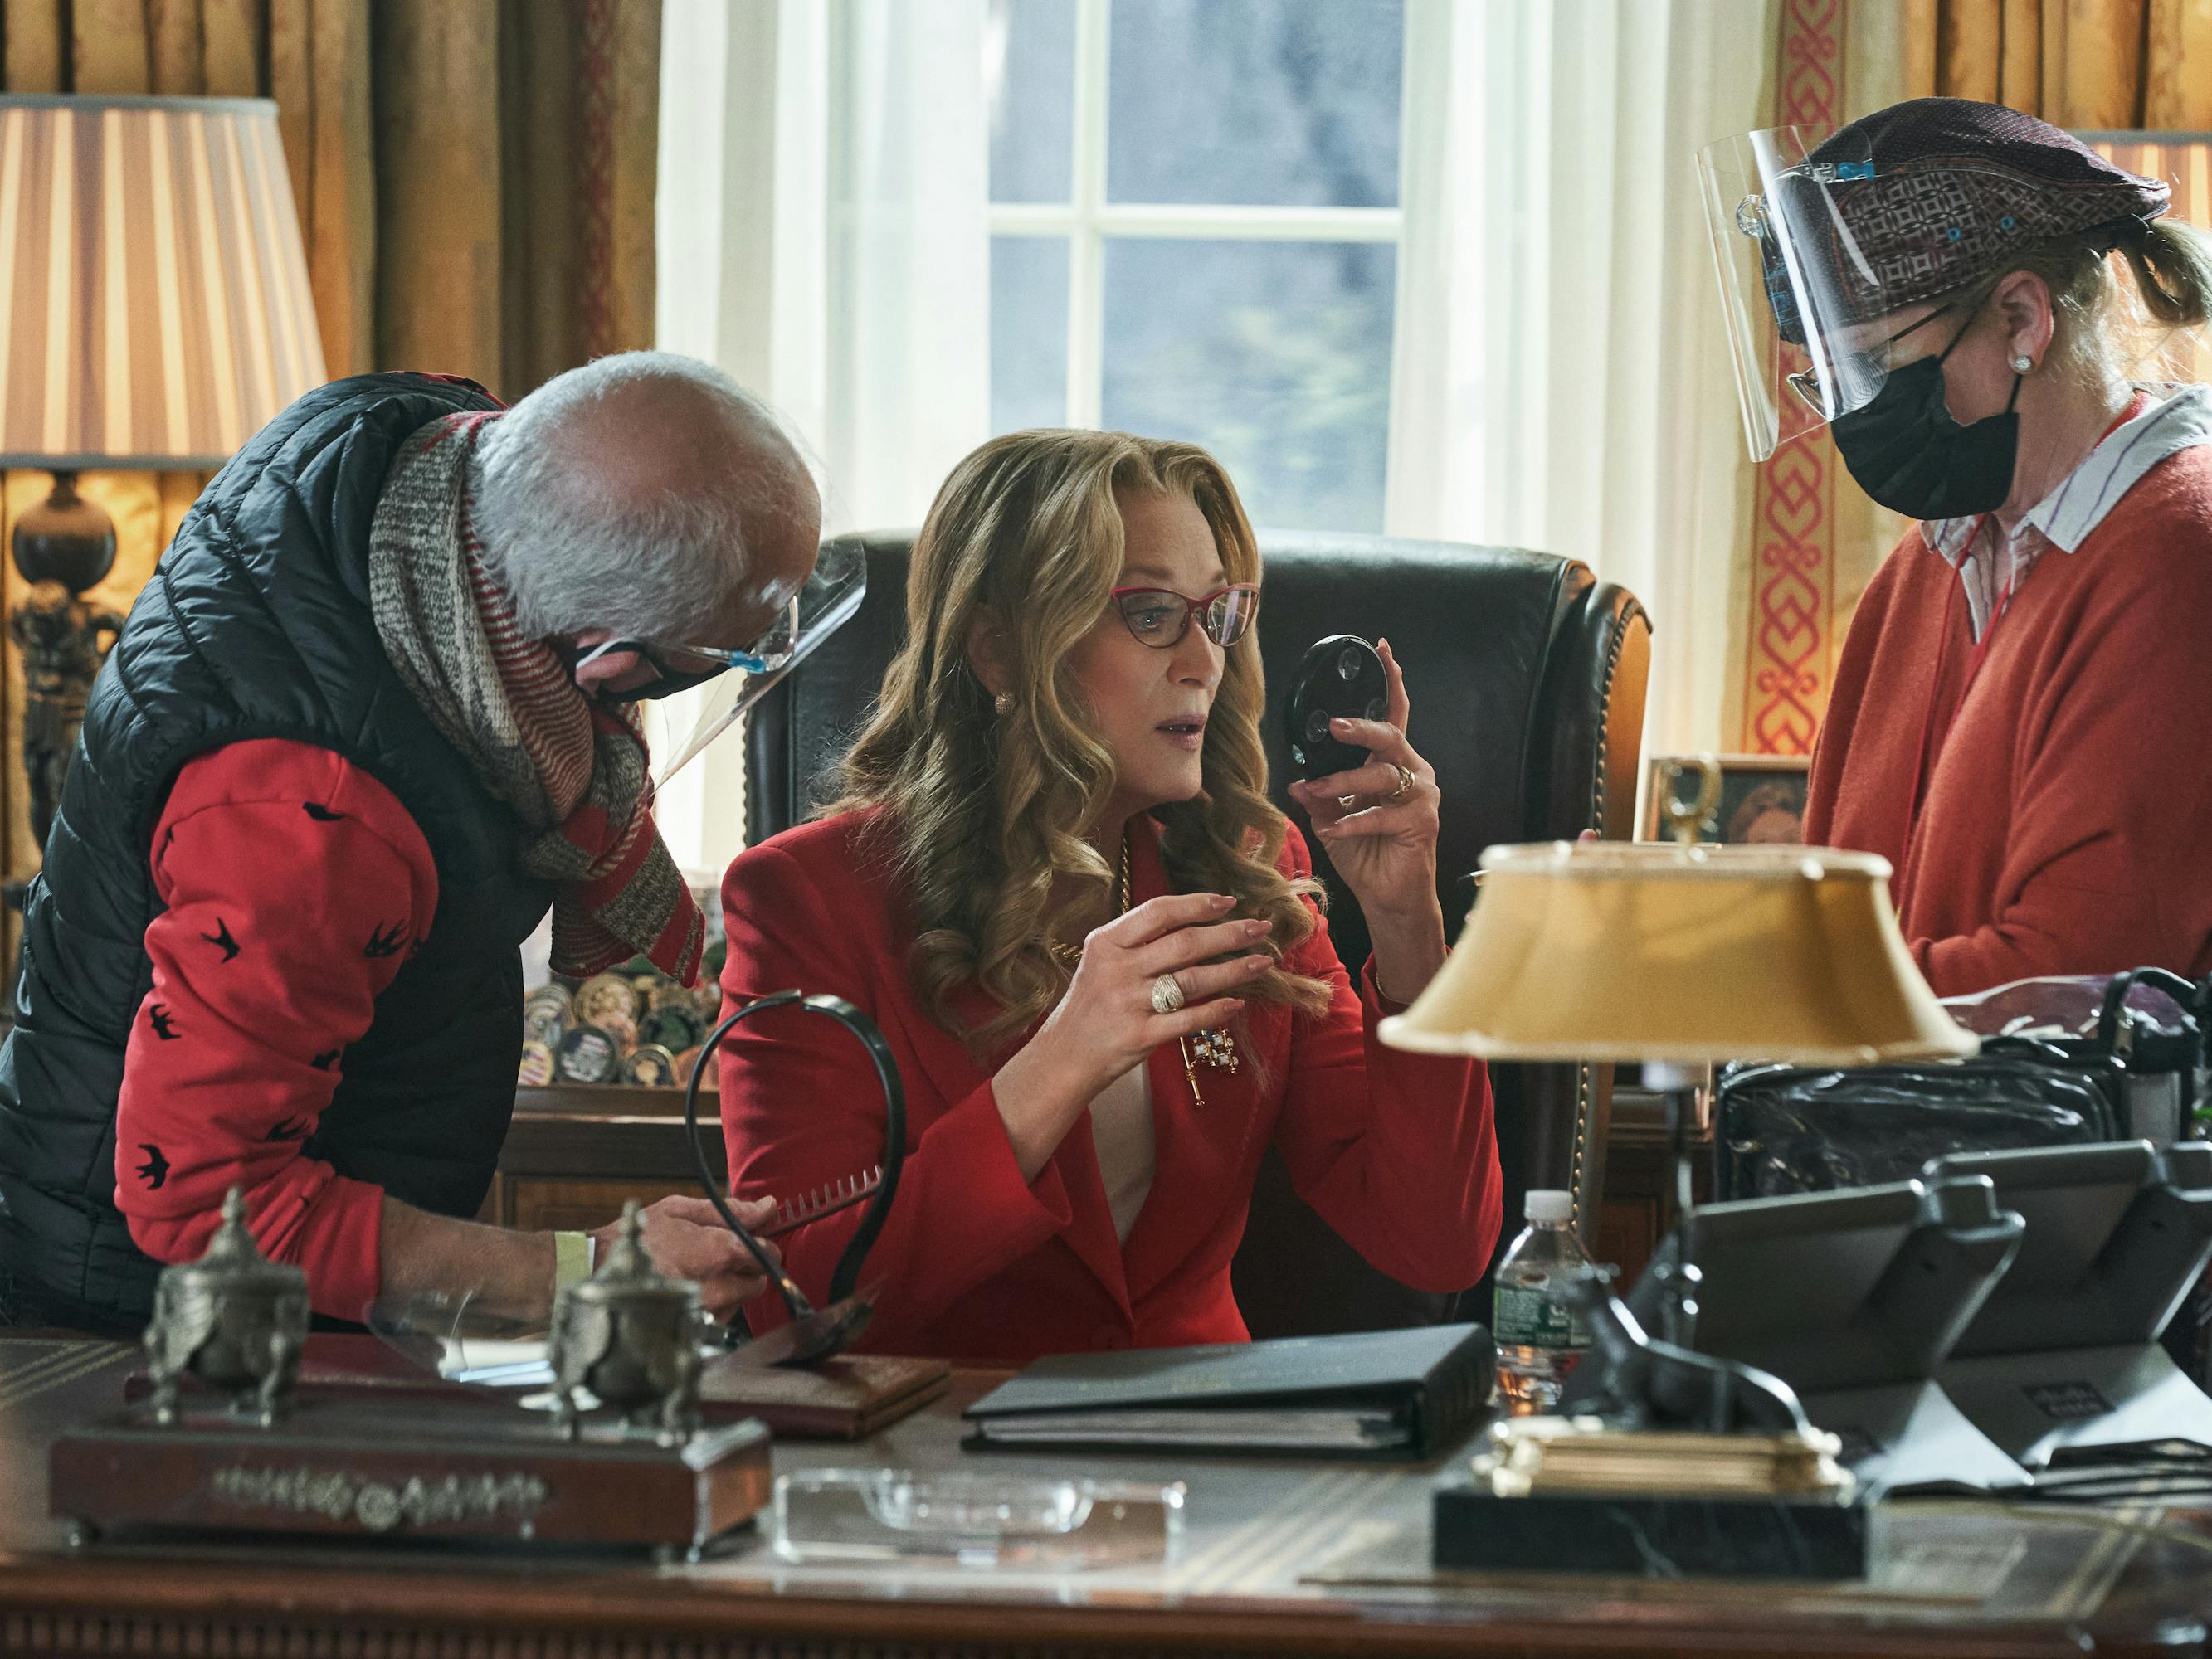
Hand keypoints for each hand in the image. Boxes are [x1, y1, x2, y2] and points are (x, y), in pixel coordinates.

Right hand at [588, 1194, 782, 1323]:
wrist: (597, 1272)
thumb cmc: (637, 1239)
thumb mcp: (682, 1210)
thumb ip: (731, 1210)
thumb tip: (767, 1207)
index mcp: (718, 1252)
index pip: (767, 1254)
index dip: (762, 1246)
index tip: (751, 1241)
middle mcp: (718, 1287)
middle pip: (758, 1281)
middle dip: (746, 1268)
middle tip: (721, 1256)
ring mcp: (705, 1311)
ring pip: (740, 1301)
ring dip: (730, 1288)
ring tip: (699, 1272)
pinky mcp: (693, 1328)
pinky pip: (720, 1318)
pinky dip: (714, 1305)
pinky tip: (691, 1289)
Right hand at [992, 892, 1272, 1174]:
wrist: (1062, 1058)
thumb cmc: (1088, 1007)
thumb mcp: (1100, 963)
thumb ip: (1137, 942)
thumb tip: (1192, 920)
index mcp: (1106, 943)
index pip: (1158, 912)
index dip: (1197, 904)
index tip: (1229, 901)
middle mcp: (1117, 969)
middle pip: (1184, 943)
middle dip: (1229, 933)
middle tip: (1261, 928)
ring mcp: (1128, 1003)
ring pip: (1193, 980)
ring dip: (1234, 970)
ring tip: (1262, 962)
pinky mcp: (1139, 1037)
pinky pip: (1188, 1020)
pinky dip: (1216, 1011)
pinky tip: (1237, 1004)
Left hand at [1288, 637, 1440, 922]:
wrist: (1389, 898)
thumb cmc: (1366, 854)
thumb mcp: (1334, 819)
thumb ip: (1321, 796)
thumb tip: (1297, 779)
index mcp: (1395, 764)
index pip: (1395, 715)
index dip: (1392, 682)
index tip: (1383, 649)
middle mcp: (1414, 773)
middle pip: (1390, 736)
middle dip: (1361, 727)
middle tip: (1334, 726)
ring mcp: (1423, 796)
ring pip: (1381, 775)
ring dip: (1343, 783)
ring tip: (1315, 791)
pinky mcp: (1423, 822)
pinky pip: (1381, 814)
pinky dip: (1353, 822)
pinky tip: (1335, 831)